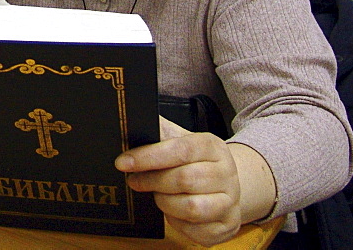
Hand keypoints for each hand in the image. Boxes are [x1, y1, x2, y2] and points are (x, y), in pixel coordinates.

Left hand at [115, 117, 274, 246]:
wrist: (226, 184)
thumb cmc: (195, 161)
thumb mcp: (180, 140)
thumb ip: (159, 132)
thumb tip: (132, 122)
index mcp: (212, 146)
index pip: (180, 150)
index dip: (148, 157)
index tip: (123, 162)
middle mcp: (226, 173)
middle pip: (184, 179)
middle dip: (152, 181)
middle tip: (135, 180)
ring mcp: (230, 202)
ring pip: (190, 208)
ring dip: (165, 203)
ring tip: (158, 195)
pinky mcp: (227, 226)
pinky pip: (196, 230)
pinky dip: (177, 223)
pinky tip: (173, 211)